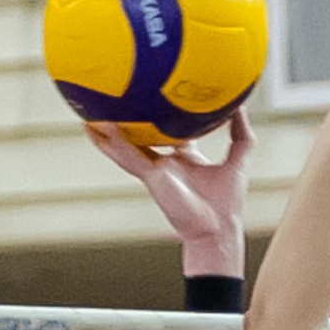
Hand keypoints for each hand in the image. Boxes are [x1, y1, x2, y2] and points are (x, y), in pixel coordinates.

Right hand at [85, 108, 251, 276]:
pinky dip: (113, 144)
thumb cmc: (227, 204)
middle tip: (113, 104)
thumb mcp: (238, 159)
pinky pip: (129, 157)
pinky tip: (96, 129)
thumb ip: (240, 133)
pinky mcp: (151, 177)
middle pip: (141, 139)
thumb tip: (240, 106)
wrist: (218, 229)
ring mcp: (156, 171)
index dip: (160, 119)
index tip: (155, 100)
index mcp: (185, 159)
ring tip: (89, 116)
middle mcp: (166, 164)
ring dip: (107, 134)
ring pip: (127, 148)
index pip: (168, 134)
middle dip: (127, 125)